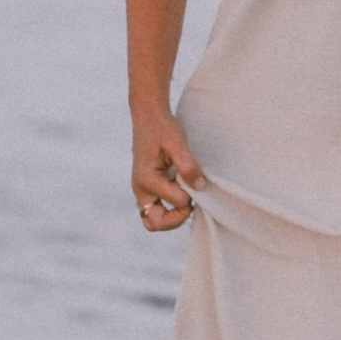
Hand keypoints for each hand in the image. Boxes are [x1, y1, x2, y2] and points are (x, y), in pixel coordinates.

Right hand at [132, 112, 204, 229]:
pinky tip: (182, 193)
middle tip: (191, 203)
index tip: (196, 179)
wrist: (149, 116)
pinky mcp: (147, 188)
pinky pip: (156, 209)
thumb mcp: (178, 143)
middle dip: (176, 218)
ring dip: (172, 215)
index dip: (191, 195)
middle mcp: (140, 188)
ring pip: (153, 219)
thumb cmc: (162, 127)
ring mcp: (142, 190)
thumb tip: (200, 187)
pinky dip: (169, 208)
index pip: (176, 201)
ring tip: (187, 198)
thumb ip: (188, 165)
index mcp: (147, 179)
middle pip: (155, 223)